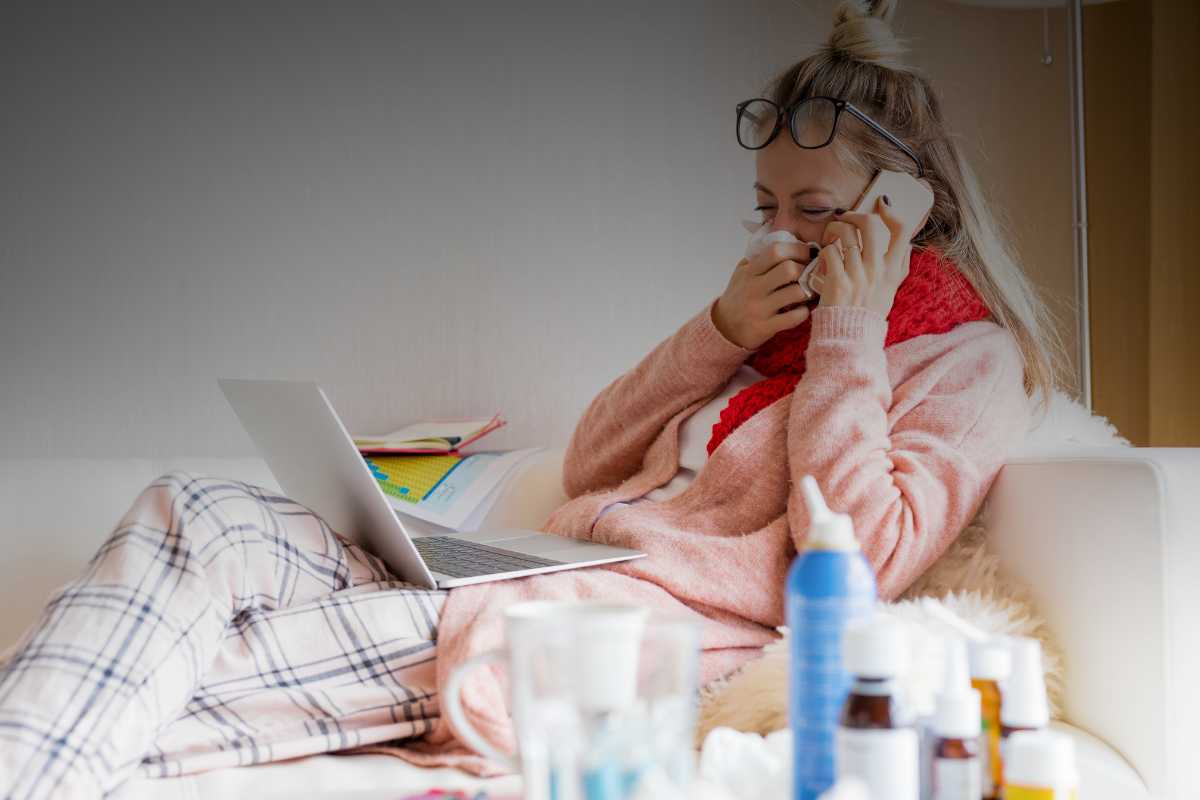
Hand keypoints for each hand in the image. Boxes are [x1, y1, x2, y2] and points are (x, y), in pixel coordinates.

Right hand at [712, 239, 820, 349]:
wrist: (724, 327)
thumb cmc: (739, 295)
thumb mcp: (743, 272)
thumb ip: (760, 257)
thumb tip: (788, 240)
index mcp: (749, 271)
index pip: (775, 251)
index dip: (796, 249)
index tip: (805, 253)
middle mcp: (754, 288)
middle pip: (789, 270)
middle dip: (804, 270)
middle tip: (808, 274)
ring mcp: (760, 309)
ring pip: (795, 293)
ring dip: (807, 292)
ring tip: (807, 292)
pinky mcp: (766, 327)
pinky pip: (794, 318)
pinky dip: (803, 312)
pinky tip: (800, 310)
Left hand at [812, 196, 910, 317]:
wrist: (850, 337)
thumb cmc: (868, 313)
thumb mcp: (890, 290)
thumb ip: (898, 267)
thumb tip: (906, 244)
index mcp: (892, 270)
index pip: (902, 232)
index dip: (892, 213)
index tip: (882, 204)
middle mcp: (877, 270)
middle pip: (869, 225)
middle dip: (854, 215)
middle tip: (845, 217)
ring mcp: (857, 275)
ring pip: (845, 234)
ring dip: (834, 229)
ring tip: (830, 235)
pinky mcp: (837, 281)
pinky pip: (829, 252)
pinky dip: (824, 250)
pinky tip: (823, 257)